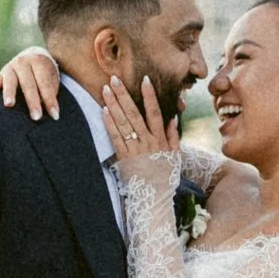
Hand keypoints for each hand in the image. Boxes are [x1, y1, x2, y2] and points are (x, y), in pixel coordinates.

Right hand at [0, 47, 63, 118]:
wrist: (34, 55)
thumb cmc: (45, 73)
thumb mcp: (51, 78)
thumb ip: (49, 91)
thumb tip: (51, 114)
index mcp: (39, 61)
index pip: (45, 83)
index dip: (50, 100)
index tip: (55, 115)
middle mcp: (24, 62)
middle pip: (28, 84)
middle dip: (33, 102)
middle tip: (36, 117)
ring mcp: (11, 67)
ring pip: (10, 81)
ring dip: (10, 93)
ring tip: (9, 104)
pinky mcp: (1, 73)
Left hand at [103, 72, 179, 187]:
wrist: (154, 198)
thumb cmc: (165, 176)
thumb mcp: (175, 156)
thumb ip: (173, 136)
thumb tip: (172, 117)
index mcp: (160, 140)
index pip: (155, 112)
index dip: (149, 96)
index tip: (144, 80)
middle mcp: (147, 142)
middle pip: (134, 114)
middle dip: (124, 95)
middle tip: (114, 79)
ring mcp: (134, 150)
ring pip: (123, 123)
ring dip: (113, 105)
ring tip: (106, 90)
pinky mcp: (123, 158)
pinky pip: (115, 138)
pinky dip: (109, 123)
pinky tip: (103, 111)